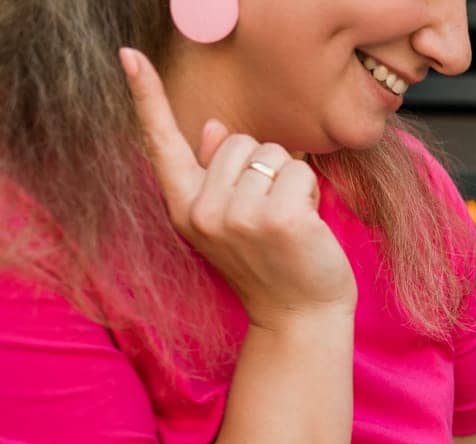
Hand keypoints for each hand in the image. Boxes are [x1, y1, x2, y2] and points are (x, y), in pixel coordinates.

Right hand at [118, 47, 356, 329]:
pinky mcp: (277, 218)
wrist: (299, 317)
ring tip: (290, 220)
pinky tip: (308, 225)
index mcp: (185, 208)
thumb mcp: (232, 221)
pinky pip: (296, 171)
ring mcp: (238, 216)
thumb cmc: (272, 265)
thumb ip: (217, 175)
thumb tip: (211, 128)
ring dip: (289, 179)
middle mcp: (203, 211)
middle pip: (236, 140)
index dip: (146, 97)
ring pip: (269, 153)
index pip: (161, 144)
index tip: (129, 56)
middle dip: (263, 166)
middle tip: (271, 213)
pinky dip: (309, 190)